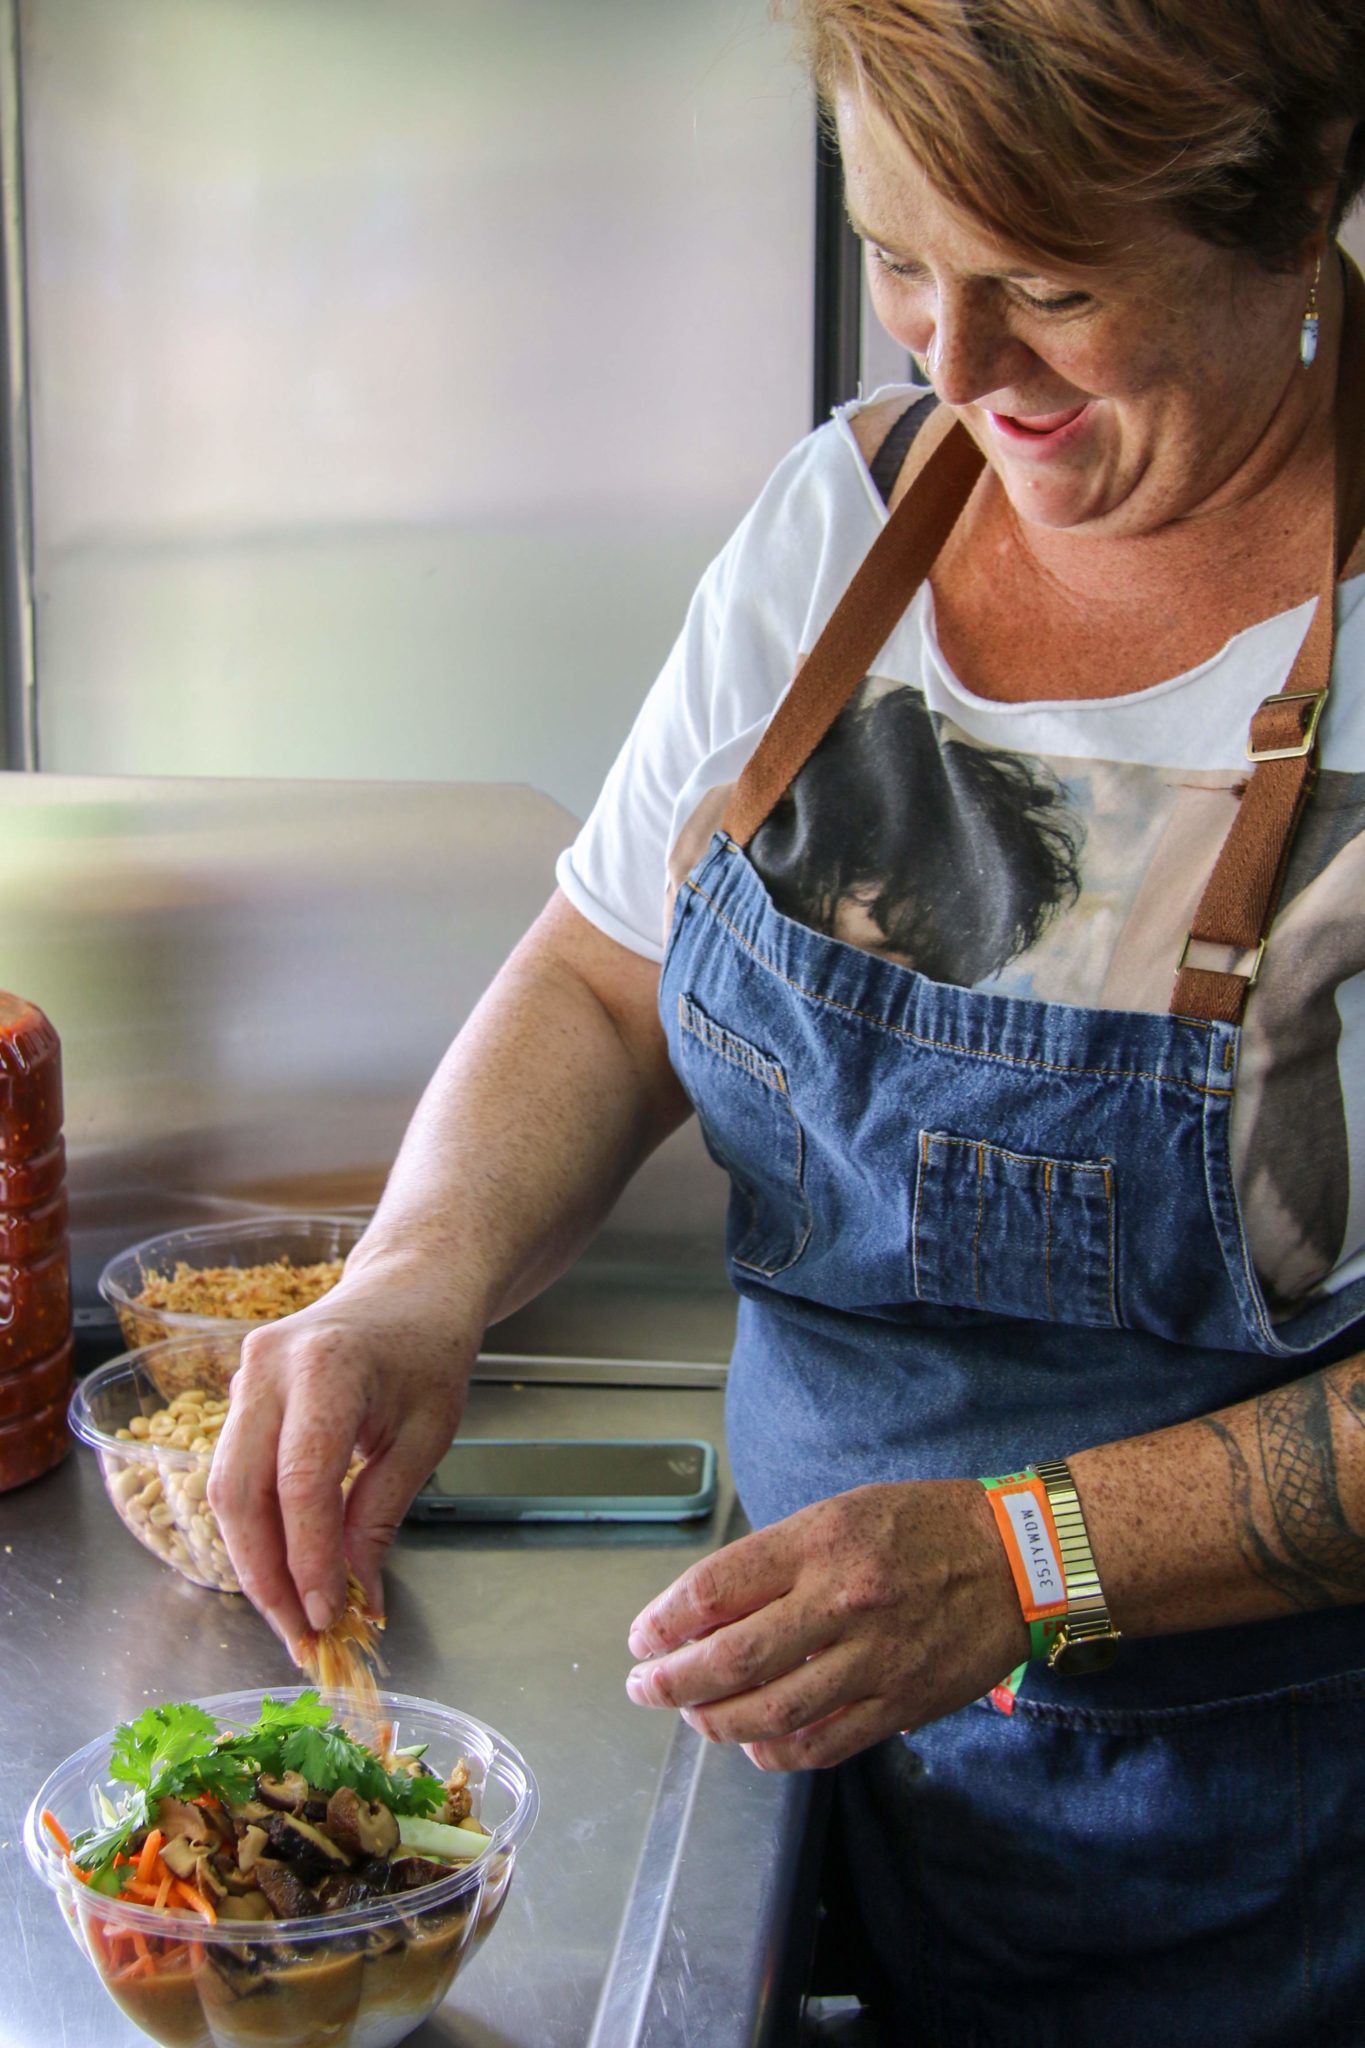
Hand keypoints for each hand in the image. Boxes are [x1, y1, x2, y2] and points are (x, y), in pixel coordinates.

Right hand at [207, 1252, 475, 1655]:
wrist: (408, 1289)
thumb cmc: (429, 1350)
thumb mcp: (426, 1435)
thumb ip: (380, 1516)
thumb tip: (356, 1600)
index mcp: (328, 1366)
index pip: (302, 1480)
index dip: (307, 1557)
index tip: (325, 1614)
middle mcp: (270, 1367)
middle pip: (239, 1490)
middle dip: (264, 1573)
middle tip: (299, 1633)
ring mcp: (245, 1375)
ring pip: (223, 1487)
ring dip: (253, 1559)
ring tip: (292, 1613)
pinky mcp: (239, 1392)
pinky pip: (232, 1471)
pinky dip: (254, 1527)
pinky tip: (284, 1567)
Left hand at [624, 1480, 1027, 1769]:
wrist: (1020, 1559)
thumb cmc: (925, 1526)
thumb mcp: (842, 1512)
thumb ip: (777, 1559)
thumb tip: (708, 1608)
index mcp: (820, 1542)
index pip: (716, 1588)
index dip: (665, 1620)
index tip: (644, 1637)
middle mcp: (841, 1602)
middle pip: (731, 1659)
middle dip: (672, 1681)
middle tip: (644, 1687)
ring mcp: (873, 1660)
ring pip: (770, 1713)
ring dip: (715, 1722)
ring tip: (693, 1716)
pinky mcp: (900, 1704)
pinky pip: (822, 1743)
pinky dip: (776, 1753)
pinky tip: (754, 1744)